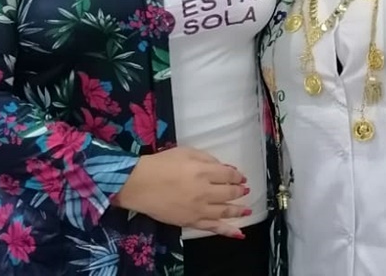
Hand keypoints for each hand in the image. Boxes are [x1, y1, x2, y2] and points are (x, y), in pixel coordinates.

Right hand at [115, 147, 250, 237]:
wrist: (139, 185)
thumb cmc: (160, 164)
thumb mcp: (185, 152)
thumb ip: (207, 159)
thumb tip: (226, 169)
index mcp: (203, 171)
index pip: (228, 175)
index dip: (237, 177)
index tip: (241, 178)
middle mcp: (205, 191)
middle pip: (229, 193)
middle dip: (239, 191)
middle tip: (244, 190)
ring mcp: (198, 209)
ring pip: (225, 211)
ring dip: (239, 210)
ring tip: (247, 209)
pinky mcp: (191, 221)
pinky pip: (213, 228)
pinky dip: (227, 231)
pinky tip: (239, 232)